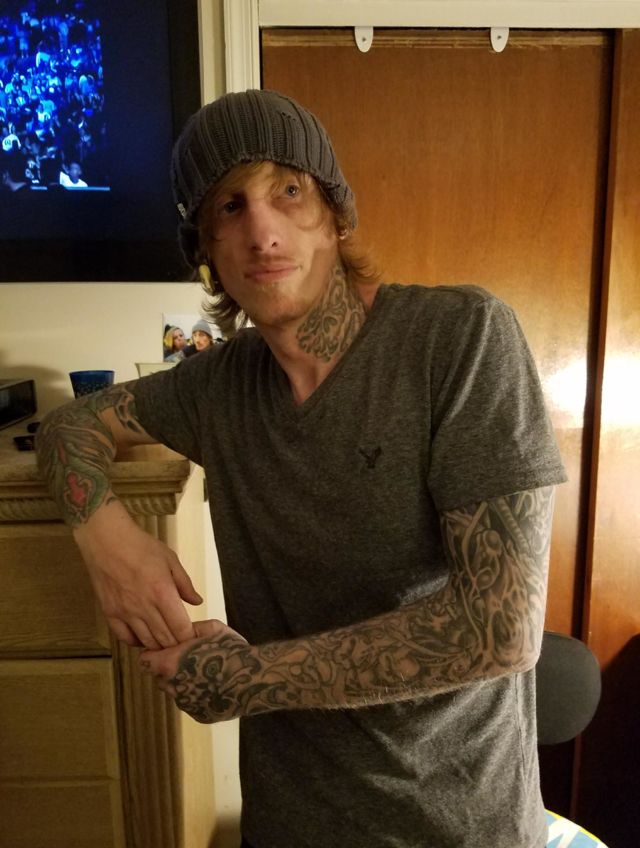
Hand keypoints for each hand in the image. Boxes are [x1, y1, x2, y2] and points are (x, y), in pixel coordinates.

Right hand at [74, 499, 201, 648]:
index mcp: (163, 593)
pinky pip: (124, 638)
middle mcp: (144, 607)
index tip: (193, 635)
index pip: (181, 629)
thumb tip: (197, 601)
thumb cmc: (140, 546)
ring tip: (165, 639)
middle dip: (177, 644)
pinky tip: (144, 636)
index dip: (189, 637)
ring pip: (146, 642)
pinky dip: (137, 642)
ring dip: (159, 645)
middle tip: (182, 640)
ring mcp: (125, 613)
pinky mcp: (110, 613)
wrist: (106, 540)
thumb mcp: (170, 559)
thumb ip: (185, 583)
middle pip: (165, 640)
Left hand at [139, 619, 255, 722]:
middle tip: (188, 658)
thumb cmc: (233, 650)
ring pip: (175, 690)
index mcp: (170, 664)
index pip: (144, 661)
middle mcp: (173, 687)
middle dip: (167, 668)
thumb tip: (176, 630)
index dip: (154, 653)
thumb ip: (188, 629)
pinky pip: (191, 702)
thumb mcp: (211, 628)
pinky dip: (197, 693)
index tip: (167, 649)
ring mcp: (186, 704)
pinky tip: (214, 684)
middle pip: (158, 677)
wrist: (254, 679)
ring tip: (205, 670)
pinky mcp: (198, 715)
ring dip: (182, 681)